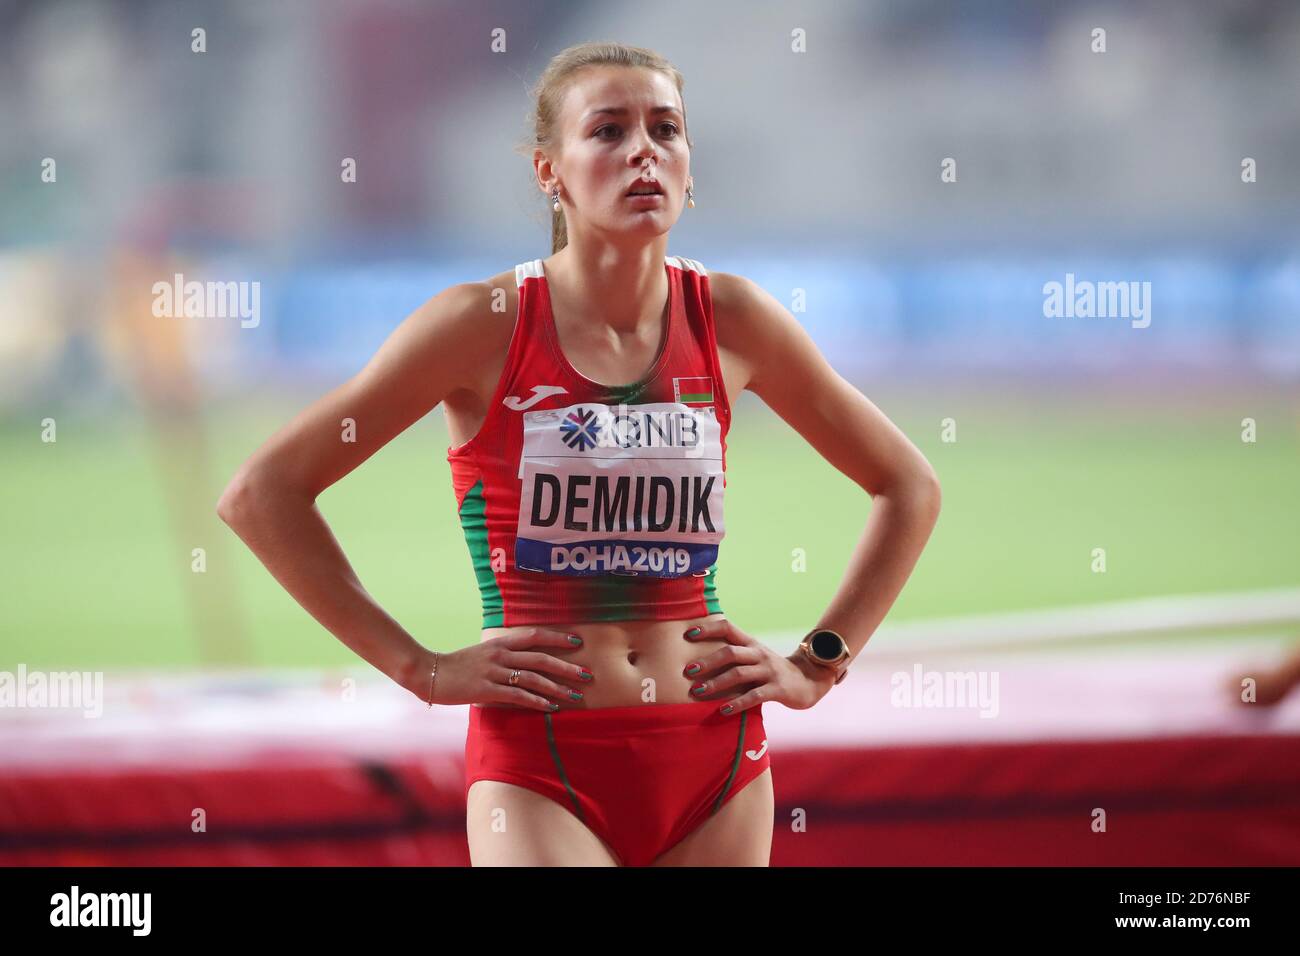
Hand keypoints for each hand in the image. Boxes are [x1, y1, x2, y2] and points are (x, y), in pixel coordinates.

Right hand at [415, 628, 593, 710]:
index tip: (578, 641)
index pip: (535, 636)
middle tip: (587, 674)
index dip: (558, 637)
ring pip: (533, 678)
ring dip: (557, 687)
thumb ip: (502, 656)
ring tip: (576, 695)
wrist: (429, 672)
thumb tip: (522, 664)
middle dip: (567, 666)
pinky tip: (551, 707)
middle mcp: (500, 654)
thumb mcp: (481, 654)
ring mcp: (494, 672)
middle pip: (541, 658)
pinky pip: (518, 695)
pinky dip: (537, 701)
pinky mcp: (487, 690)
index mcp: (500, 643)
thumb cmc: (456, 666)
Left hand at [682, 618, 838, 714]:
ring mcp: (769, 671)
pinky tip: (723, 710)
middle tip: (688, 671)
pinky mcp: (778, 689)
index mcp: (751, 643)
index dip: (708, 628)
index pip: (728, 628)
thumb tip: (698, 659)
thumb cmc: (771, 671)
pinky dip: (737, 703)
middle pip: (730, 652)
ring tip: (698, 692)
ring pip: (739, 674)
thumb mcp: (755, 658)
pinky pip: (754, 696)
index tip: (687, 634)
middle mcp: (759, 654)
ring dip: (716, 683)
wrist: (809, 681)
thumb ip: (734, 656)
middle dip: (707, 662)